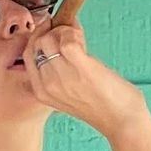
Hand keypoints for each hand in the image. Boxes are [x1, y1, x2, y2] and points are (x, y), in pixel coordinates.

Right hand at [22, 22, 147, 141]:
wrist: (123, 122)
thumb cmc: (104, 109)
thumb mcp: (69, 96)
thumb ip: (59, 75)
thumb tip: (61, 44)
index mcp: (42, 92)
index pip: (28, 55)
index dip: (39, 37)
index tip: (50, 27)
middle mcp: (48, 85)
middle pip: (36, 44)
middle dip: (51, 31)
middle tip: (69, 32)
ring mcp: (62, 77)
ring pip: (49, 39)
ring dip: (64, 31)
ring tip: (79, 38)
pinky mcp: (82, 68)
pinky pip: (67, 40)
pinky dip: (74, 33)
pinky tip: (83, 39)